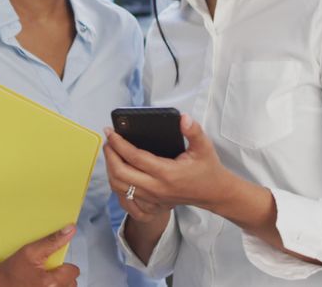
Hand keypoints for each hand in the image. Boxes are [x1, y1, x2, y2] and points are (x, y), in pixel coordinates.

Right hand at [0, 226, 80, 286]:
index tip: (55, 264)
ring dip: (59, 284)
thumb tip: (69, 230)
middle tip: (47, 272)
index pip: (73, 271)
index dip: (64, 265)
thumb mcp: (30, 251)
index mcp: (51, 282)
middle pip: (71, 282)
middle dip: (62, 276)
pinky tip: (40, 285)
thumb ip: (52, 241)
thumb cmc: (10, 272)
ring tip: (43, 280)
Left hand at [103, 114, 232, 211]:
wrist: (214, 193)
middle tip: (108, 141)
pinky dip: (116, 184)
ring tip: (110, 153)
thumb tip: (183, 118)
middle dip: (110, 156)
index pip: (135, 157)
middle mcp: (156, 187)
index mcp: (167, 173)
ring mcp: (152, 198)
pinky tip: (116, 172)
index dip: (119, 143)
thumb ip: (194, 131)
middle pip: (121, 174)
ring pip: (120, 187)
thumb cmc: (207, 169)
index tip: (111, 131)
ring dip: (110, 170)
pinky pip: (125, 197)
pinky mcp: (151, 203)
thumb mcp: (204, 147)